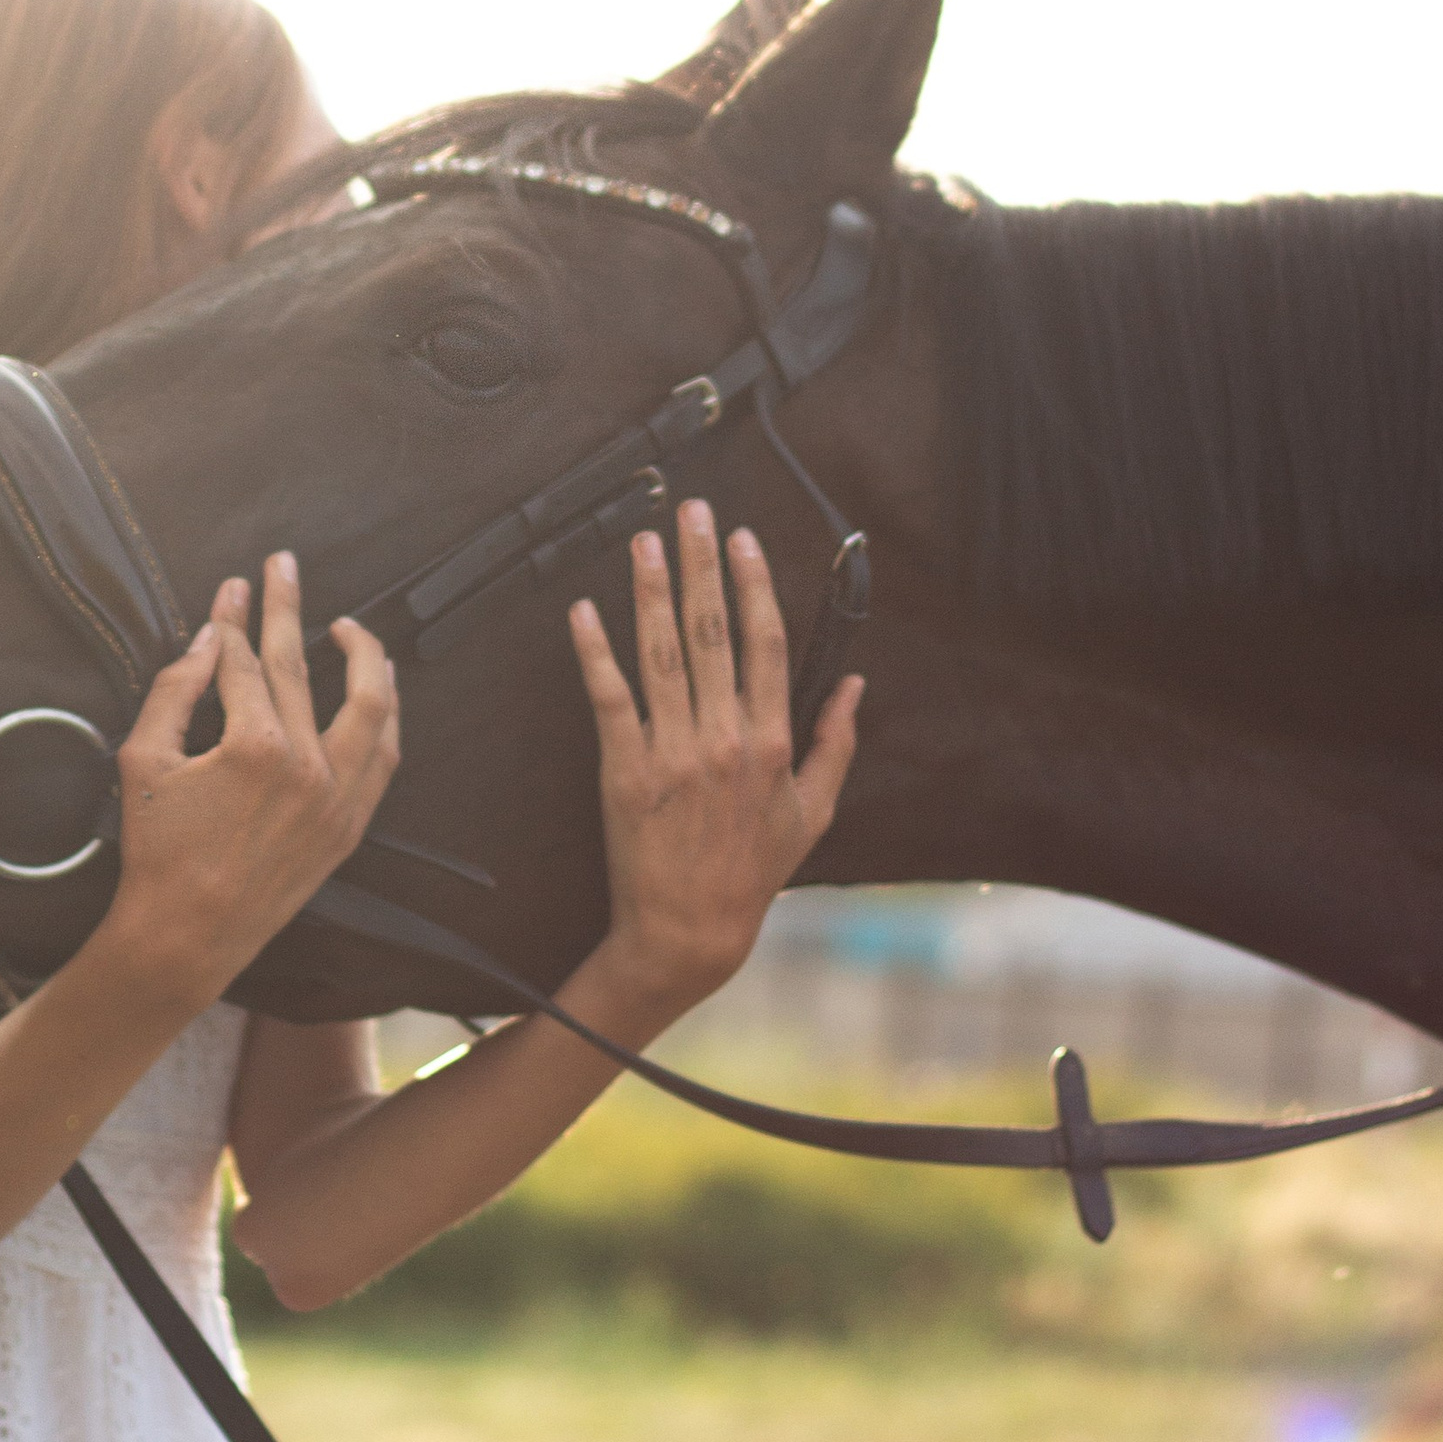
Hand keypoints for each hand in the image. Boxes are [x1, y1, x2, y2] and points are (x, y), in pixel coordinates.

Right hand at [109, 556, 398, 1002]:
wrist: (187, 935)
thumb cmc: (158, 851)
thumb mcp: (144, 760)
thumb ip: (175, 691)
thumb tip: (207, 639)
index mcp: (256, 746)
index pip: (246, 662)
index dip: (235, 618)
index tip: (234, 584)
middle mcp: (309, 766)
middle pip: (301, 667)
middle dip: (288, 609)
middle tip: (284, 566)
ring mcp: (338, 797)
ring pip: (370, 708)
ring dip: (364, 658)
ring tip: (352, 626)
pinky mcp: (350, 826)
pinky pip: (384, 758)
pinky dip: (384, 718)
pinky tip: (377, 692)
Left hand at [568, 502, 860, 1017]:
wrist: (690, 930)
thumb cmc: (753, 873)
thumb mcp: (814, 813)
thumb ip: (836, 743)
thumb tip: (858, 685)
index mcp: (772, 741)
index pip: (766, 643)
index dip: (754, 585)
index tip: (744, 539)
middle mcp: (725, 738)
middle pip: (713, 632)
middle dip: (702, 564)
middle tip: (692, 511)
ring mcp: (672, 753)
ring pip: (662, 654)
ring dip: (652, 592)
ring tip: (645, 542)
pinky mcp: (624, 772)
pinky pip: (609, 699)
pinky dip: (594, 652)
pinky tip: (584, 611)